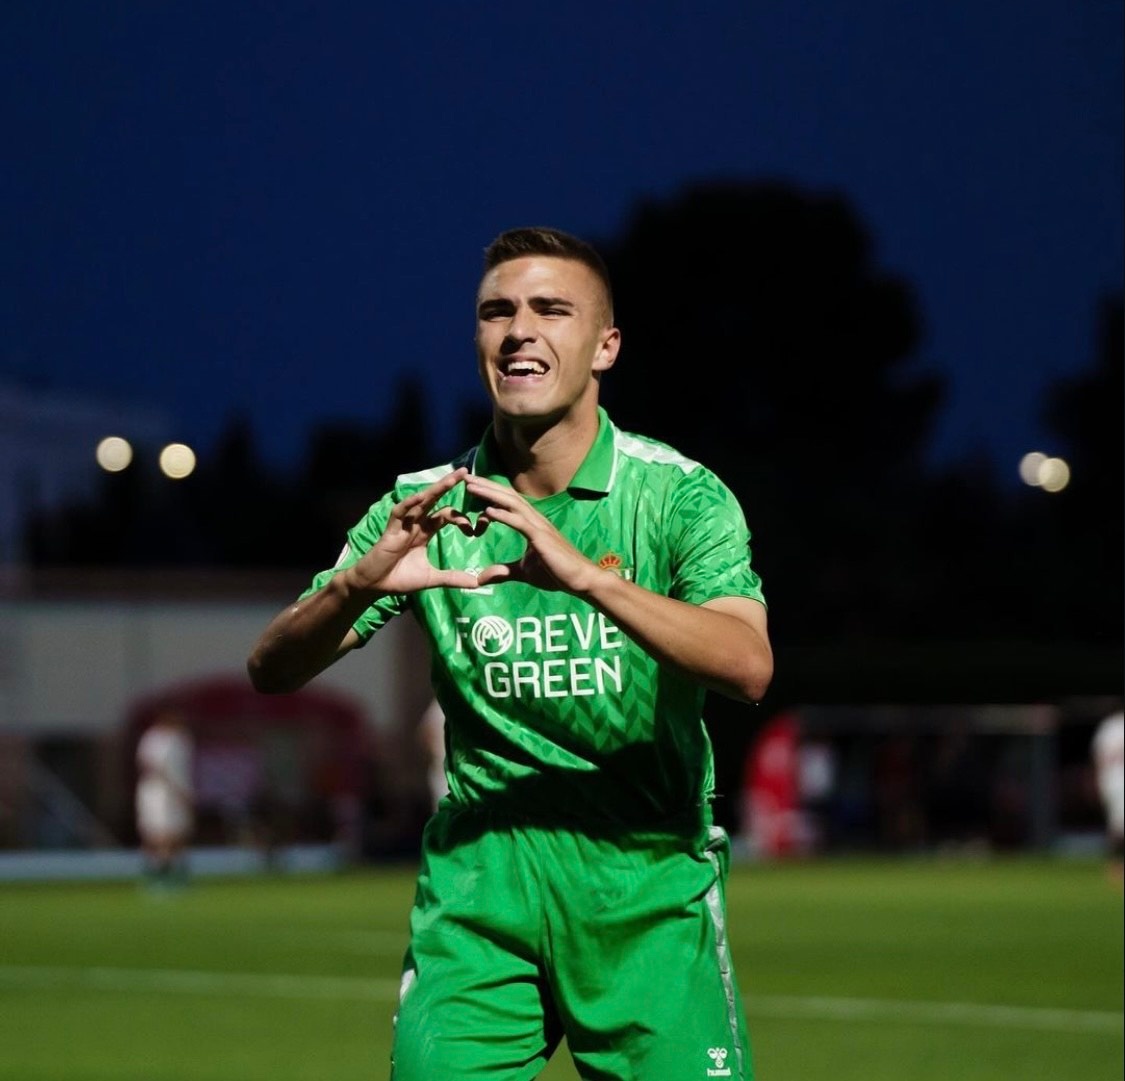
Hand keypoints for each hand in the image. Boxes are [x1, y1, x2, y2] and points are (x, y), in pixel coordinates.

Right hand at [343, 468, 483, 594]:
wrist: (375, 586)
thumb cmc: (400, 578)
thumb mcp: (431, 578)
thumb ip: (453, 578)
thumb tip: (476, 584)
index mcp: (426, 531)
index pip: (446, 515)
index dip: (460, 519)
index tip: (473, 531)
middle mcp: (416, 523)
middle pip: (435, 499)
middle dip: (449, 485)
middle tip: (466, 472)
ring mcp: (403, 524)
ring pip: (420, 501)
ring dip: (435, 490)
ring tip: (452, 479)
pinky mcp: (391, 530)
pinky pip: (400, 512)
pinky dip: (409, 504)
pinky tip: (422, 496)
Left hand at [465, 475, 602, 594]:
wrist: (581, 580)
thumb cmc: (557, 574)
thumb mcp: (523, 572)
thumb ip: (502, 572)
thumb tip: (480, 579)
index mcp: (531, 524)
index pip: (508, 503)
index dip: (490, 495)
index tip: (471, 491)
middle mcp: (535, 520)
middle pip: (508, 496)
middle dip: (486, 485)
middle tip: (465, 477)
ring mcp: (539, 527)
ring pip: (512, 504)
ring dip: (490, 494)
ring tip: (471, 486)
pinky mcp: (541, 538)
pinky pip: (520, 523)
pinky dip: (504, 515)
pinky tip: (488, 510)